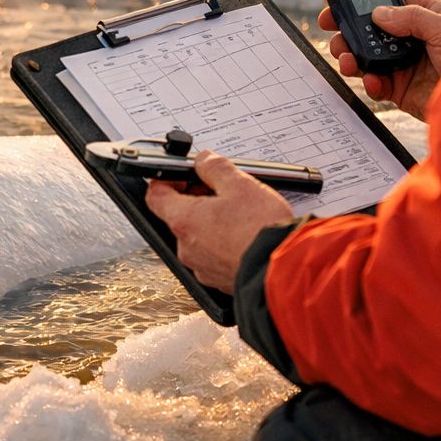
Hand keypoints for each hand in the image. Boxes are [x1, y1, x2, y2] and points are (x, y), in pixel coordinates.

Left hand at [145, 151, 293, 293]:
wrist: (286, 272)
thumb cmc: (262, 232)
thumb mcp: (241, 185)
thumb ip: (216, 168)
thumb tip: (204, 160)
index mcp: (184, 221)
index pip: (154, 196)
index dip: (165, 180)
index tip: (181, 174)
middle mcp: (187, 247)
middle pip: (179, 216)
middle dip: (196, 199)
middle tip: (219, 190)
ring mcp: (202, 267)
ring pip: (198, 237)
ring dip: (211, 222)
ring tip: (239, 212)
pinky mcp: (220, 280)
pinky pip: (214, 256)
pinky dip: (224, 243)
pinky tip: (244, 234)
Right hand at [318, 0, 440, 121]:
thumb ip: (412, 17)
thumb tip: (379, 13)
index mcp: (423, 15)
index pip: (387, 0)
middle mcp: (410, 38)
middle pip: (368, 29)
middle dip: (346, 28)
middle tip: (331, 27)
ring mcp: (403, 64)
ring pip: (365, 56)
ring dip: (350, 56)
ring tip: (347, 60)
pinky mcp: (399, 89)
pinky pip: (375, 84)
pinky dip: (368, 83)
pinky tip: (373, 81)